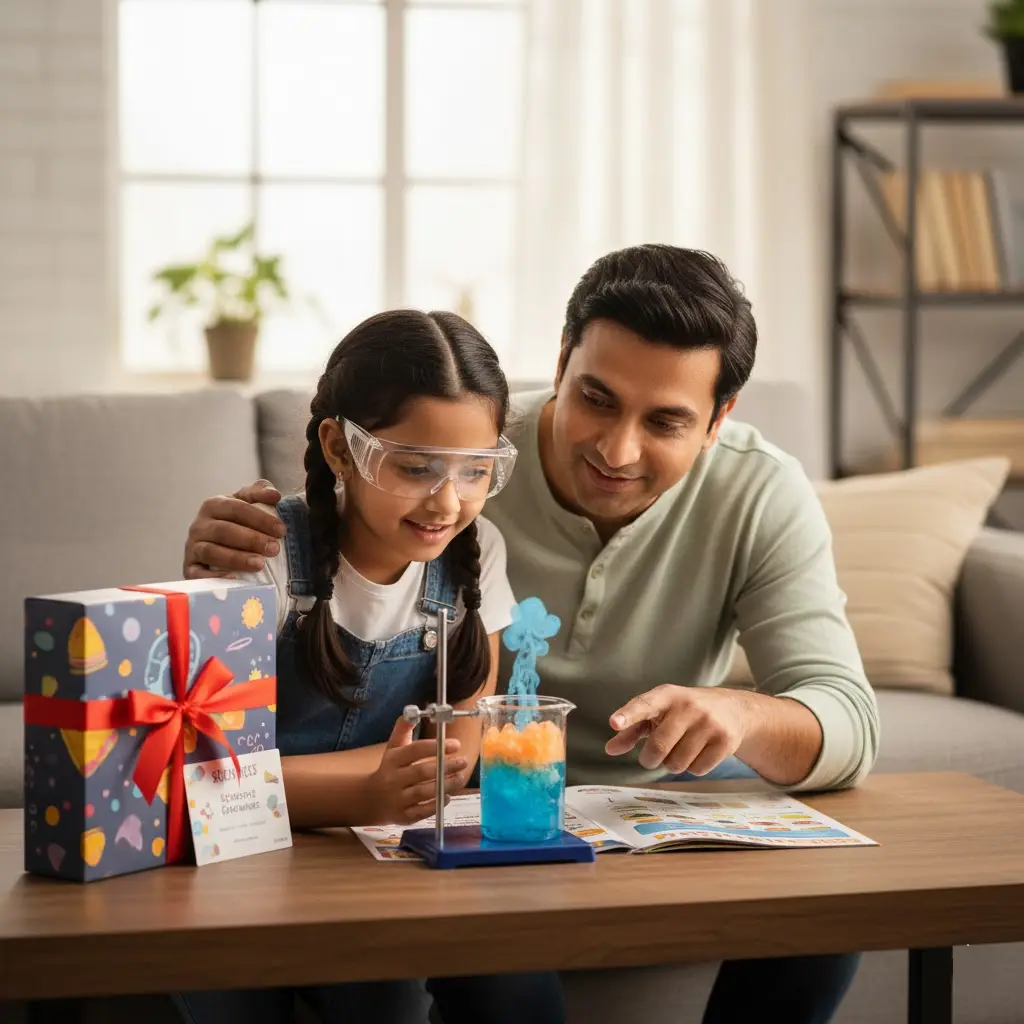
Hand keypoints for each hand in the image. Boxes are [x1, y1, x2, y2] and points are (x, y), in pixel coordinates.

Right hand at [183, 479, 285, 578]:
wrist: (214, 544)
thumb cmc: (237, 522)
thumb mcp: (246, 502)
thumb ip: (259, 493)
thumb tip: (274, 495)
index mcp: (214, 505)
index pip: (237, 508)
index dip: (260, 519)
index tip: (281, 530)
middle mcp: (199, 525)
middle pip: (224, 530)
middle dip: (252, 539)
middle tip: (274, 549)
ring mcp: (193, 548)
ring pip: (212, 552)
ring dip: (237, 558)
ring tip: (260, 564)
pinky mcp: (190, 569)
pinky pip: (197, 574)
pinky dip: (214, 576)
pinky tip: (234, 578)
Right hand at [366, 718, 467, 824]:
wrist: (369, 799)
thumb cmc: (388, 769)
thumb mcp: (392, 748)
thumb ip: (403, 729)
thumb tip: (413, 711)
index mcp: (392, 759)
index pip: (415, 751)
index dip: (436, 747)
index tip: (456, 744)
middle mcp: (393, 779)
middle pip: (421, 772)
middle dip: (445, 766)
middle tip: (463, 761)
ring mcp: (397, 799)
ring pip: (423, 792)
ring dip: (445, 785)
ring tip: (460, 777)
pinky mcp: (402, 817)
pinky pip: (421, 812)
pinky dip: (436, 805)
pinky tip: (448, 797)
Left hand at [604, 685, 748, 775]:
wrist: (734, 709)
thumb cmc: (686, 711)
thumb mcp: (660, 712)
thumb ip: (633, 729)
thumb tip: (610, 749)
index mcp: (667, 695)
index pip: (644, 705)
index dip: (628, 715)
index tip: (613, 723)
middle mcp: (689, 706)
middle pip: (659, 746)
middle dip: (651, 759)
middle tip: (652, 758)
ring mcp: (709, 723)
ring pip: (677, 763)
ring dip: (673, 764)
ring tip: (680, 750)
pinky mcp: (725, 740)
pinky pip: (697, 770)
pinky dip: (693, 768)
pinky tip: (699, 753)